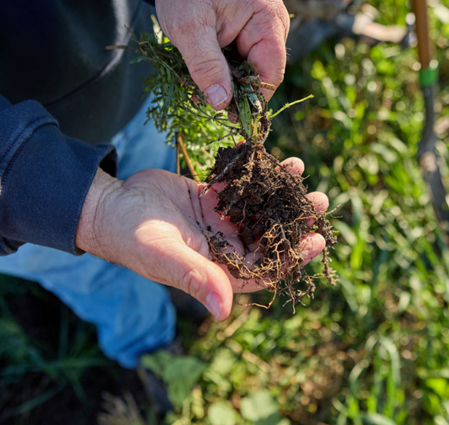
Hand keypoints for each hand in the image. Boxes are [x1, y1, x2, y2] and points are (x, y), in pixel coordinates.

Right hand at [76, 158, 327, 320]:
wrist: (110, 206)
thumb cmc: (133, 237)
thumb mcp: (166, 256)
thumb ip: (196, 277)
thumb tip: (224, 311)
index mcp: (220, 268)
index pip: (265, 269)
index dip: (293, 257)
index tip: (317, 239)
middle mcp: (225, 246)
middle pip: (269, 235)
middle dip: (295, 219)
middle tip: (319, 200)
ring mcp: (220, 220)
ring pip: (258, 207)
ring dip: (279, 190)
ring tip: (299, 168)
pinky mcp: (211, 197)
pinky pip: (239, 184)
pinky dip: (253, 171)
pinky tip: (269, 154)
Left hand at [155, 0, 289, 108]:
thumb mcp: (190, 26)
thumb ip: (206, 65)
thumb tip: (221, 103)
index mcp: (268, 21)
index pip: (271, 74)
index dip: (253, 100)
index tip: (230, 116)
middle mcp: (269, 28)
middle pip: (259, 74)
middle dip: (234, 92)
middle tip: (205, 101)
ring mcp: (258, 31)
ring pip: (247, 71)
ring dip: (224, 83)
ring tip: (198, 89)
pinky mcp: (244, 34)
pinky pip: (238, 61)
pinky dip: (220, 72)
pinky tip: (202, 76)